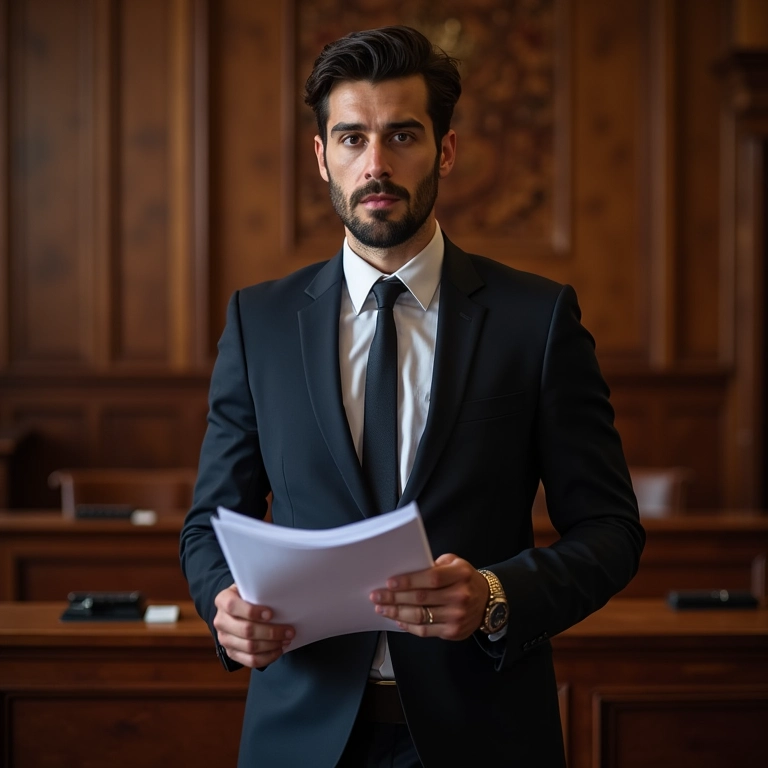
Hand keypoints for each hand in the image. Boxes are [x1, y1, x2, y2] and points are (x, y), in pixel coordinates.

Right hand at [213, 584, 294, 667]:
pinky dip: (267, 657)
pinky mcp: (231, 653)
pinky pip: (250, 660)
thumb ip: (259, 590)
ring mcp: (225, 639)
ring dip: (272, 645)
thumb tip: (281, 593)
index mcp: (223, 600)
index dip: (252, 611)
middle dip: (271, 632)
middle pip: (246, 630)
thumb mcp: (249, 587)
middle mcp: (220, 621)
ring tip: (286, 640)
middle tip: (289, 631)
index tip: (271, 614)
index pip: (233, 606)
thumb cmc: (247, 596)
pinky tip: (278, 650)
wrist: (235, 609)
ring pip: (250, 647)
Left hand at [369, 554, 489, 640]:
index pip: (431, 579)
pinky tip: (398, 619)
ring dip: (397, 613)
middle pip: (421, 599)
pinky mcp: (453, 632)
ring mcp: (457, 616)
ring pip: (420, 616)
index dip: (408, 581)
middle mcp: (460, 596)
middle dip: (394, 598)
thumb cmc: (465, 579)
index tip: (389, 583)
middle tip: (377, 596)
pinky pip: (425, 631)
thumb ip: (434, 565)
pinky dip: (408, 626)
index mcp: (460, 575)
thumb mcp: (455, 563)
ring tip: (382, 609)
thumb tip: (406, 571)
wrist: (488, 601)